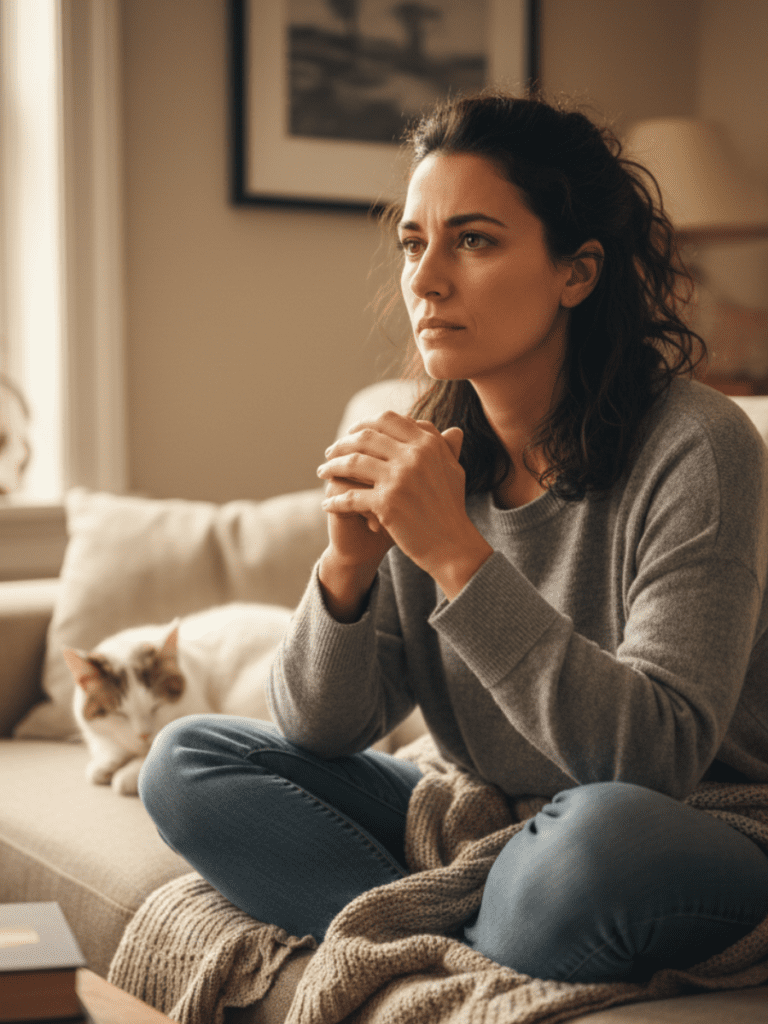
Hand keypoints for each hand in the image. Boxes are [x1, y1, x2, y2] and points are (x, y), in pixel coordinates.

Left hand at [318, 413, 492, 595]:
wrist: (452, 545)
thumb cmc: (451, 509)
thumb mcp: (454, 472)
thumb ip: (446, 448)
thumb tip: (453, 429)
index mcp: (428, 444)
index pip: (387, 420)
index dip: (364, 424)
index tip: (351, 433)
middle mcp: (414, 456)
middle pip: (366, 438)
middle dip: (342, 443)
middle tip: (330, 452)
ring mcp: (399, 479)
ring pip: (352, 463)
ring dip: (332, 467)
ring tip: (323, 472)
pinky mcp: (387, 503)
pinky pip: (350, 496)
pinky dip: (335, 501)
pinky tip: (327, 503)